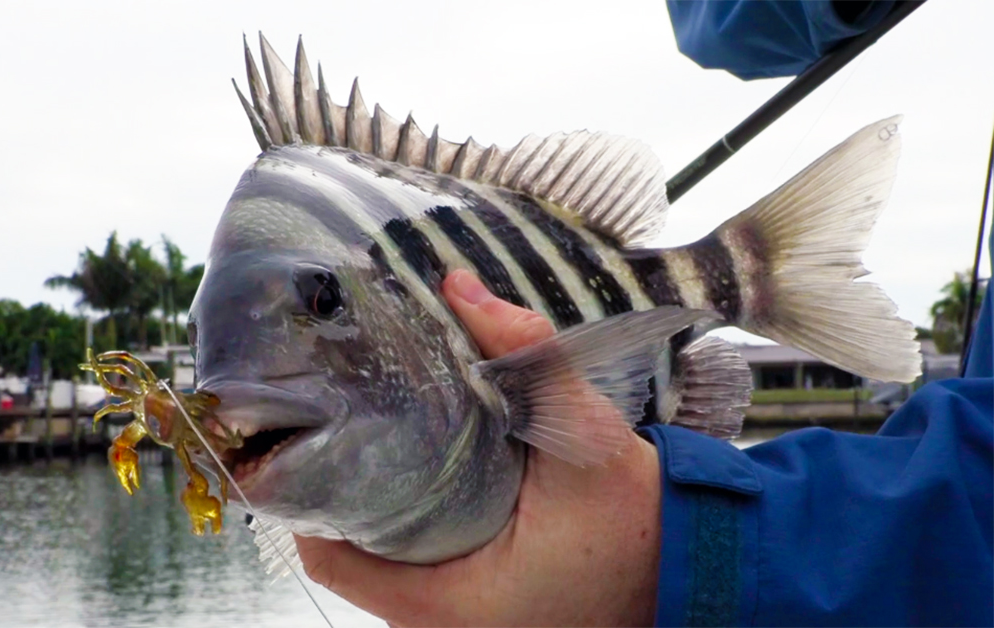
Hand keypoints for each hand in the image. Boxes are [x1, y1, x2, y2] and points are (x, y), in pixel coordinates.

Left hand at [294, 269, 662, 626]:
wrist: (688, 570)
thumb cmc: (638, 521)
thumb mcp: (590, 436)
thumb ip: (531, 359)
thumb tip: (459, 287)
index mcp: (448, 606)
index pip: (330, 558)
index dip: (310, 493)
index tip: (319, 434)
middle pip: (348, 558)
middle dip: (346, 488)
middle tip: (351, 423)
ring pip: (378, 568)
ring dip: (375, 510)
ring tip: (383, 443)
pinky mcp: (472, 618)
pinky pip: (412, 575)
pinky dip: (407, 532)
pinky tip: (423, 480)